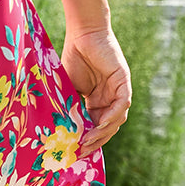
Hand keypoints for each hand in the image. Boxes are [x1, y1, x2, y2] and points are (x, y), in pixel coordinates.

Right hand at [61, 25, 131, 152]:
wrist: (82, 33)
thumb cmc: (73, 57)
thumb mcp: (68, 88)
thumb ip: (69, 106)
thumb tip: (60, 131)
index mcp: (98, 101)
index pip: (97, 126)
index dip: (89, 139)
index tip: (75, 152)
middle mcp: (111, 98)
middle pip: (108, 127)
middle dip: (96, 141)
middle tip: (82, 152)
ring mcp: (119, 90)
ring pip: (116, 119)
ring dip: (103, 132)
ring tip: (87, 141)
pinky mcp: (124, 81)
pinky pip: (122, 104)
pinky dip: (113, 116)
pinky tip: (100, 125)